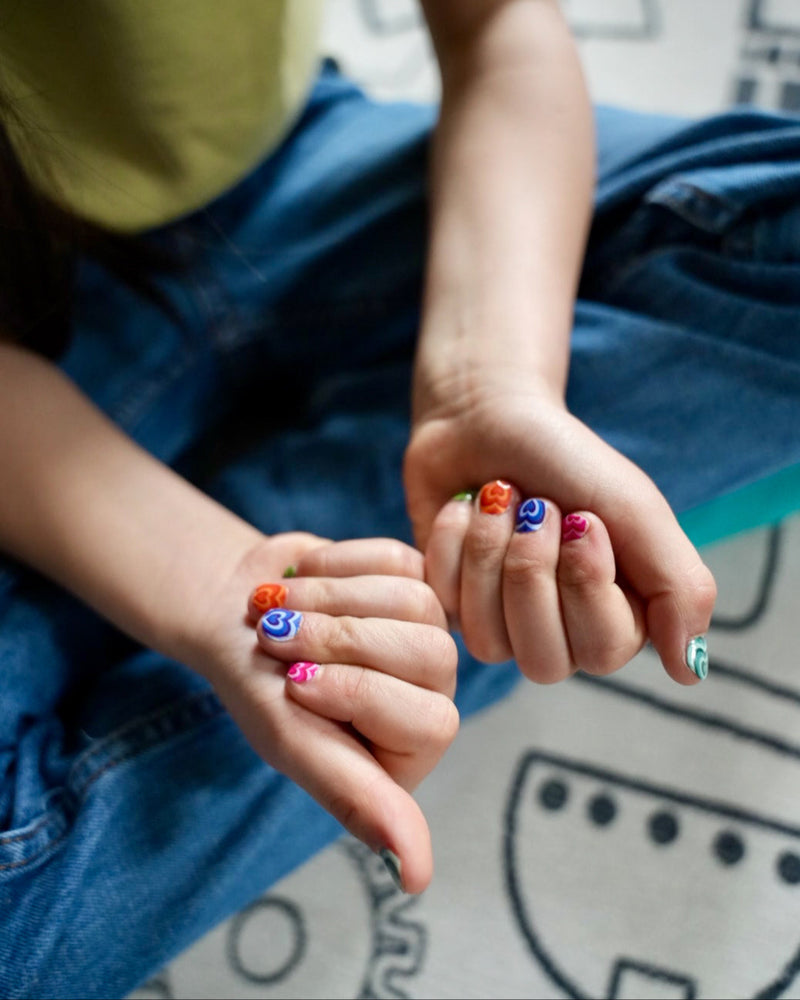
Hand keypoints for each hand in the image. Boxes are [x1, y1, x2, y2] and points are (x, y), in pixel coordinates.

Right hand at [191, 534, 458, 893]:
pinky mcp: (414, 575)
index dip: (357, 692)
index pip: (430, 720)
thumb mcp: (297, 749)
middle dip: (339, 638)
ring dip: (330, 596)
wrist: (230, 615)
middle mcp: (432, 689)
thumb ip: (357, 802)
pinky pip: (397, 559)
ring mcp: (427, 627)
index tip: (293, 687)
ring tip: (280, 607)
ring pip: (416, 601)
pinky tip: (307, 579)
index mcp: (414, 746)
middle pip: (430, 652)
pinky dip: (337, 562)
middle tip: (276, 637)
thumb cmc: (261, 693)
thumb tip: (415, 878)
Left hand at [404, 385, 715, 684]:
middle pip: (545, 659)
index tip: (584, 519)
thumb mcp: (638, 511)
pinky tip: (466, 506)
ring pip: (490, 642)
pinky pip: (445, 604)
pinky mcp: (450, 603)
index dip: (587, 584)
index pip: (604, 652)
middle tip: (537, 509)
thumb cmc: (569, 461)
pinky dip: (455, 540)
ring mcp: (500, 623)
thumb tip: (691, 673)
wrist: (489, 417)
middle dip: (533, 570)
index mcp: (615, 617)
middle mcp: (559, 632)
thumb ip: (680, 587)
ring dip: (491, 551)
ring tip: (500, 500)